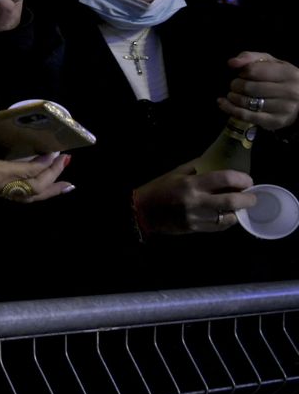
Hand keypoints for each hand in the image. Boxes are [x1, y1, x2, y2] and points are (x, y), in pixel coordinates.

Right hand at [0, 101, 72, 201]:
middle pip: (36, 187)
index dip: (46, 162)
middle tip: (67, 159)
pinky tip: (45, 188)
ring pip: (31, 197)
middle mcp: (0, 186)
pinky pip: (22, 197)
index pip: (29, 171)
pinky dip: (38, 194)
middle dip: (54, 175)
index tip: (57, 149)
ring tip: (68, 184)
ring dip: (50, 190)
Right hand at [132, 161, 256, 236]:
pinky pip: (219, 227)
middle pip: (232, 200)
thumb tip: (218, 165)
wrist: (141, 211)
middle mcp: (196, 201)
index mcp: (191, 183)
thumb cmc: (158, 189)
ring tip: (240, 207)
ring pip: (228, 217)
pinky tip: (227, 216)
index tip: (248, 181)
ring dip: (238, 212)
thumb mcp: (176, 173)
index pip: (225, 178)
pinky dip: (227, 221)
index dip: (242, 179)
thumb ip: (197, 169)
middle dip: (248, 199)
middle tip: (252, 197)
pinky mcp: (194, 229)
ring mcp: (196, 217)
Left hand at [221, 52, 298, 130]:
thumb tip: (232, 62)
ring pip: (246, 102)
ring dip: (232, 97)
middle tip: (235, 85)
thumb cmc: (280, 79)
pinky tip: (223, 103)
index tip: (242, 74)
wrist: (298, 103)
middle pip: (248, 87)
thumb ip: (251, 58)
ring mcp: (283, 108)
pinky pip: (246, 115)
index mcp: (289, 73)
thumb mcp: (271, 64)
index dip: (242, 72)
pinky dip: (230, 109)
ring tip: (232, 94)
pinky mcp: (275, 121)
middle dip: (235, 85)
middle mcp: (290, 91)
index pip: (253, 70)